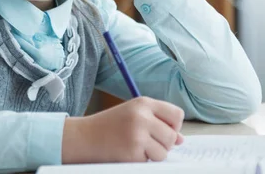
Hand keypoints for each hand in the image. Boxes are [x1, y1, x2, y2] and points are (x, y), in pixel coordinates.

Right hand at [62, 97, 184, 163]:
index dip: (174, 125)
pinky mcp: (133, 153)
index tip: (162, 129)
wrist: (84, 137)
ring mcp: (137, 135)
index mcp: (143, 103)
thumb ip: (157, 122)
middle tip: (145, 141)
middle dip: (162, 143)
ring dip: (153, 154)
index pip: (177, 114)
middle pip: (171, 136)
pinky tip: (127, 152)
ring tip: (135, 146)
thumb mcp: (133, 115)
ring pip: (164, 152)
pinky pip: (150, 162)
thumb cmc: (109, 125)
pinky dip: (141, 161)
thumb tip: (180, 139)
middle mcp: (142, 117)